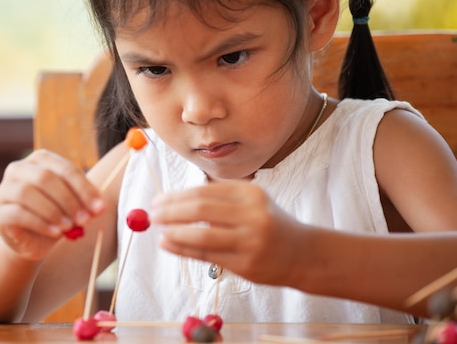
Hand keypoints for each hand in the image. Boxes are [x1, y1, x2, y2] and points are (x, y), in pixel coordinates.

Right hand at [0, 149, 104, 260]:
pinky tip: (55, 233)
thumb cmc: (56, 216)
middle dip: (69, 200)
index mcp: (40, 160)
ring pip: (27, 193)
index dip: (84, 188)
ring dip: (53, 211)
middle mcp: (18, 170)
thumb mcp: (74, 205)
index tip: (100, 208)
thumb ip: (86, 202)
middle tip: (85, 220)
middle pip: (45, 178)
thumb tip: (100, 207)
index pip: (65, 169)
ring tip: (69, 227)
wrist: (33, 241)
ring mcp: (5, 190)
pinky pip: (18, 213)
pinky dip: (40, 223)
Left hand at [150, 182, 308, 285]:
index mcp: (251, 193)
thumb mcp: (251, 203)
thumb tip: (173, 201)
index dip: (177, 196)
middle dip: (171, 211)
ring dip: (174, 232)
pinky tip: (168, 244)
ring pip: (202, 234)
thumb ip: (219, 200)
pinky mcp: (247, 265)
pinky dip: (183, 249)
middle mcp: (253, 214)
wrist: (304, 255)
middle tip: (153, 214)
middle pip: (201, 209)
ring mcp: (251, 240)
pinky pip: (207, 255)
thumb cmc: (269, 225)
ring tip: (158, 230)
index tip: (158, 200)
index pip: (205, 191)